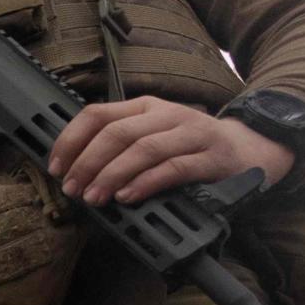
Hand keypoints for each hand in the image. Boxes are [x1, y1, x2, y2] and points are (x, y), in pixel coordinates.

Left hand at [48, 96, 292, 206]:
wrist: (248, 148)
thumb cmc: (188, 146)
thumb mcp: (152, 135)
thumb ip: (118, 145)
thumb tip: (70, 170)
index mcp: (144, 107)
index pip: (97, 114)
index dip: (71, 141)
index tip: (55, 167)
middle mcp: (166, 114)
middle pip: (117, 133)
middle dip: (88, 163)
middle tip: (73, 189)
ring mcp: (192, 133)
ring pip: (143, 149)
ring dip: (112, 175)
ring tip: (95, 197)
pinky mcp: (212, 157)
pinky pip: (174, 168)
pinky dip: (146, 183)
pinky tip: (128, 196)